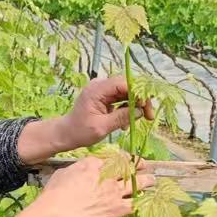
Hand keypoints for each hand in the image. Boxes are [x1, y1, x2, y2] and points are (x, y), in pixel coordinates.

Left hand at [19, 77, 155, 163]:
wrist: (66, 133)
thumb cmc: (80, 131)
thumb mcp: (102, 127)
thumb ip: (121, 117)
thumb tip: (140, 111)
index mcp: (97, 89)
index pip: (123, 83)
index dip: (138, 93)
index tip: (146, 107)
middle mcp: (100, 85)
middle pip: (127, 85)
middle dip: (140, 99)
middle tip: (149, 115)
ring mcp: (102, 90)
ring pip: (126, 91)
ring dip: (136, 104)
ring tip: (143, 118)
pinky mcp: (105, 96)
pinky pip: (121, 98)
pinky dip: (128, 108)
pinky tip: (128, 121)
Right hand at [33, 155, 154, 216]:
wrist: (59, 214)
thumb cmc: (55, 194)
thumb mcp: (64, 173)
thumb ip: (77, 169)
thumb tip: (80, 170)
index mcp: (94, 164)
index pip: (113, 157)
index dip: (123, 157)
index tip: (127, 158)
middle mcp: (108, 175)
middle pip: (130, 167)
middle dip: (139, 165)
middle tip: (145, 166)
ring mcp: (115, 192)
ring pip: (138, 183)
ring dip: (147, 181)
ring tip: (152, 181)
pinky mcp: (118, 208)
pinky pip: (135, 204)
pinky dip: (140, 202)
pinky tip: (144, 202)